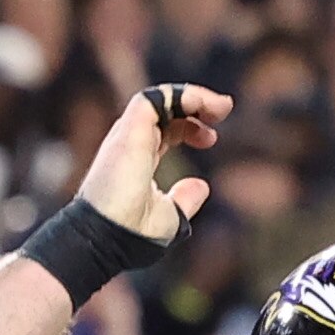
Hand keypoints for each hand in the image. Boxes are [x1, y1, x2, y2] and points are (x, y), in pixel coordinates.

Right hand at [80, 84, 229, 240]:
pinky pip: (157, 97)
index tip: (212, 138)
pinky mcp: (131, 128)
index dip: (190, 127)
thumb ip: (184, 200)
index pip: (165, 129)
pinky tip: (205, 107)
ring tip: (221, 107)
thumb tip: (202, 187)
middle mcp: (131, 140)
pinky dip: (184, 96)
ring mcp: (129, 133)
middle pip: (165, 108)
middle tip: (223, 110)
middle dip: (197, 104)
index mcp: (138, 157)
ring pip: (161, 97)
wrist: (111, 238)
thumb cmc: (133, 234)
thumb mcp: (170, 217)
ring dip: (195, 96)